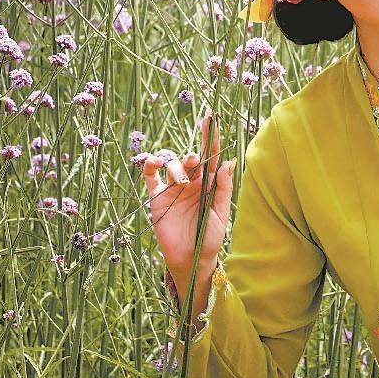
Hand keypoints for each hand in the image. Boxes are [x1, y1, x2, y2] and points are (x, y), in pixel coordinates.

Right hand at [143, 108, 233, 290]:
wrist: (191, 260)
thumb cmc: (209, 238)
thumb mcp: (220, 214)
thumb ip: (222, 189)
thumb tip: (227, 162)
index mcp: (209, 183)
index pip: (211, 155)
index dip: (211, 136)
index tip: (212, 117)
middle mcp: (191, 182)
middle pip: (191, 158)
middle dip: (193, 156)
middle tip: (195, 160)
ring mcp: (173, 188)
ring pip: (172, 165)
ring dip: (176, 167)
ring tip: (182, 181)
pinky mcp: (157, 198)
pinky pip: (151, 177)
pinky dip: (151, 166)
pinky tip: (155, 162)